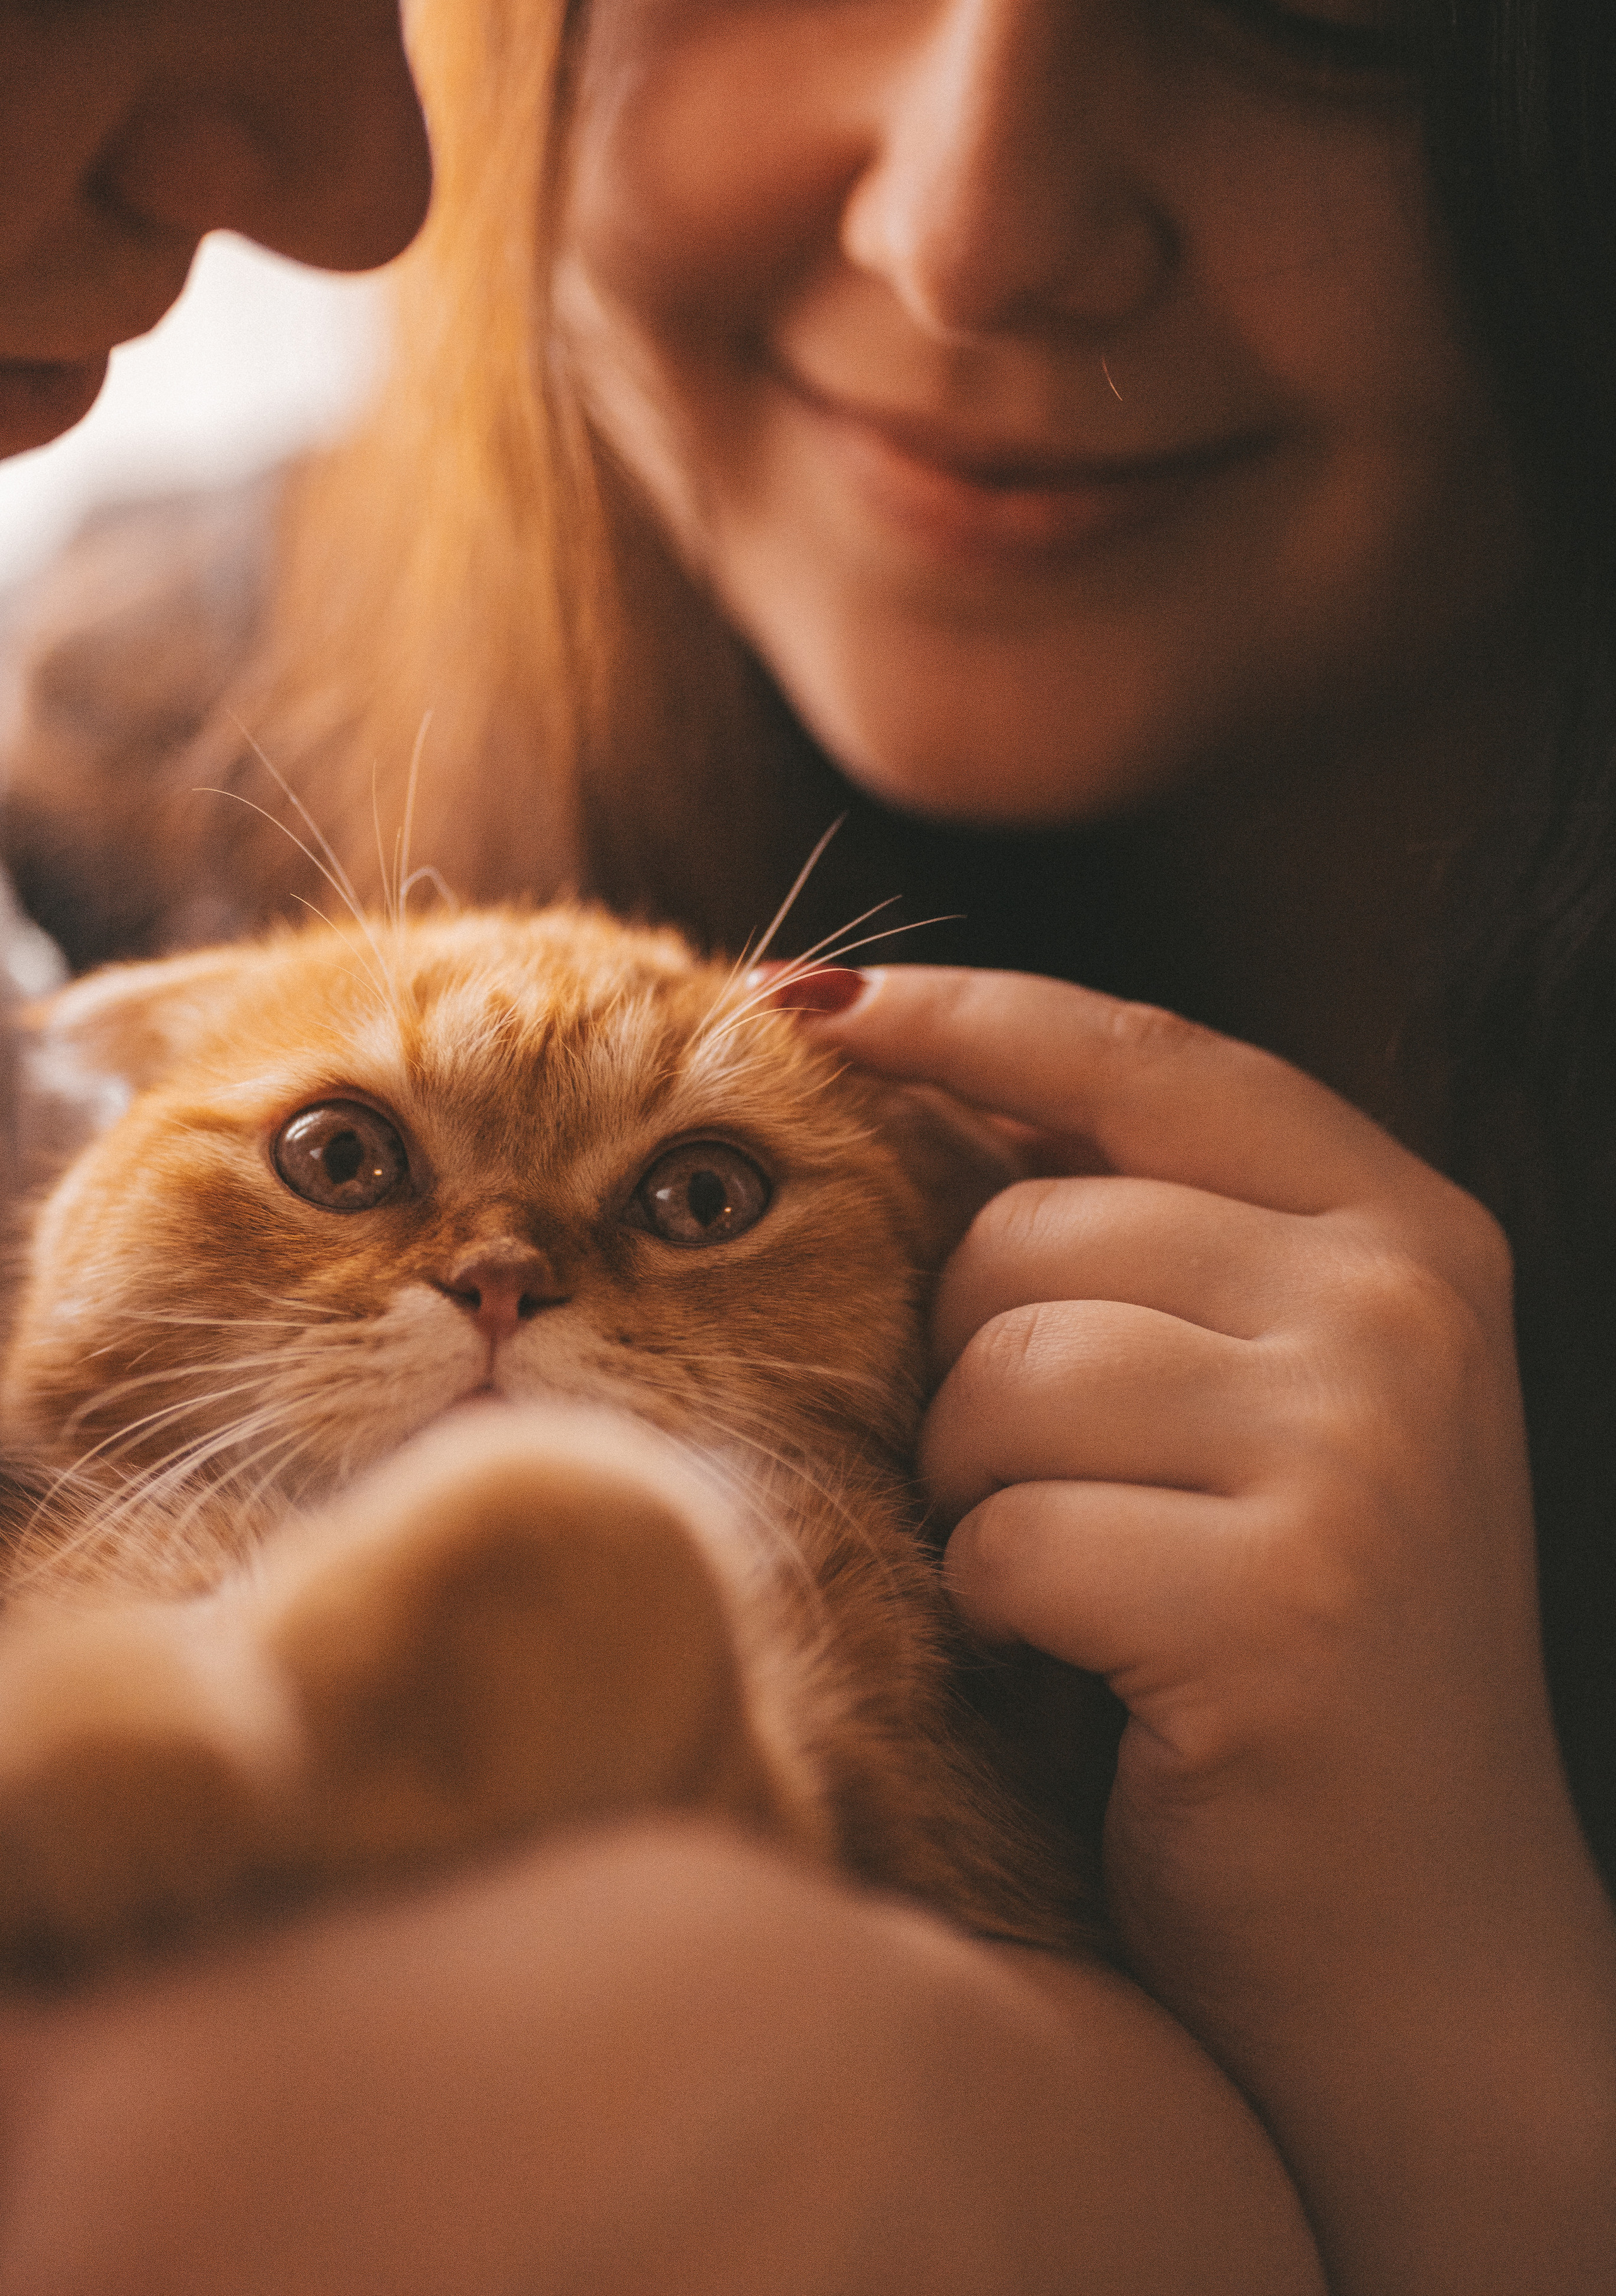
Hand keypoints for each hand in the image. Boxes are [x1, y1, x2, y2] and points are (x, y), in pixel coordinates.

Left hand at [795, 964, 1615, 2295]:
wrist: (1421, 1942)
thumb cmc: (1288, 1639)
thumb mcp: (1260, 1399)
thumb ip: (1139, 1242)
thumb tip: (916, 1086)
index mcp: (1408, 1231)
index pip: (1147, 1058)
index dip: (962, 1016)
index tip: (802, 1005)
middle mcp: (1402, 1313)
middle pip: (1024, 1234)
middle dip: (965, 1365)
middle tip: (1046, 1489)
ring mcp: (1356, 1450)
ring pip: (996, 1376)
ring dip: (977, 1492)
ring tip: (1073, 1584)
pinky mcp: (1279, 1600)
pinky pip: (1005, 1536)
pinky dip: (997, 1613)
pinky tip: (1079, 1669)